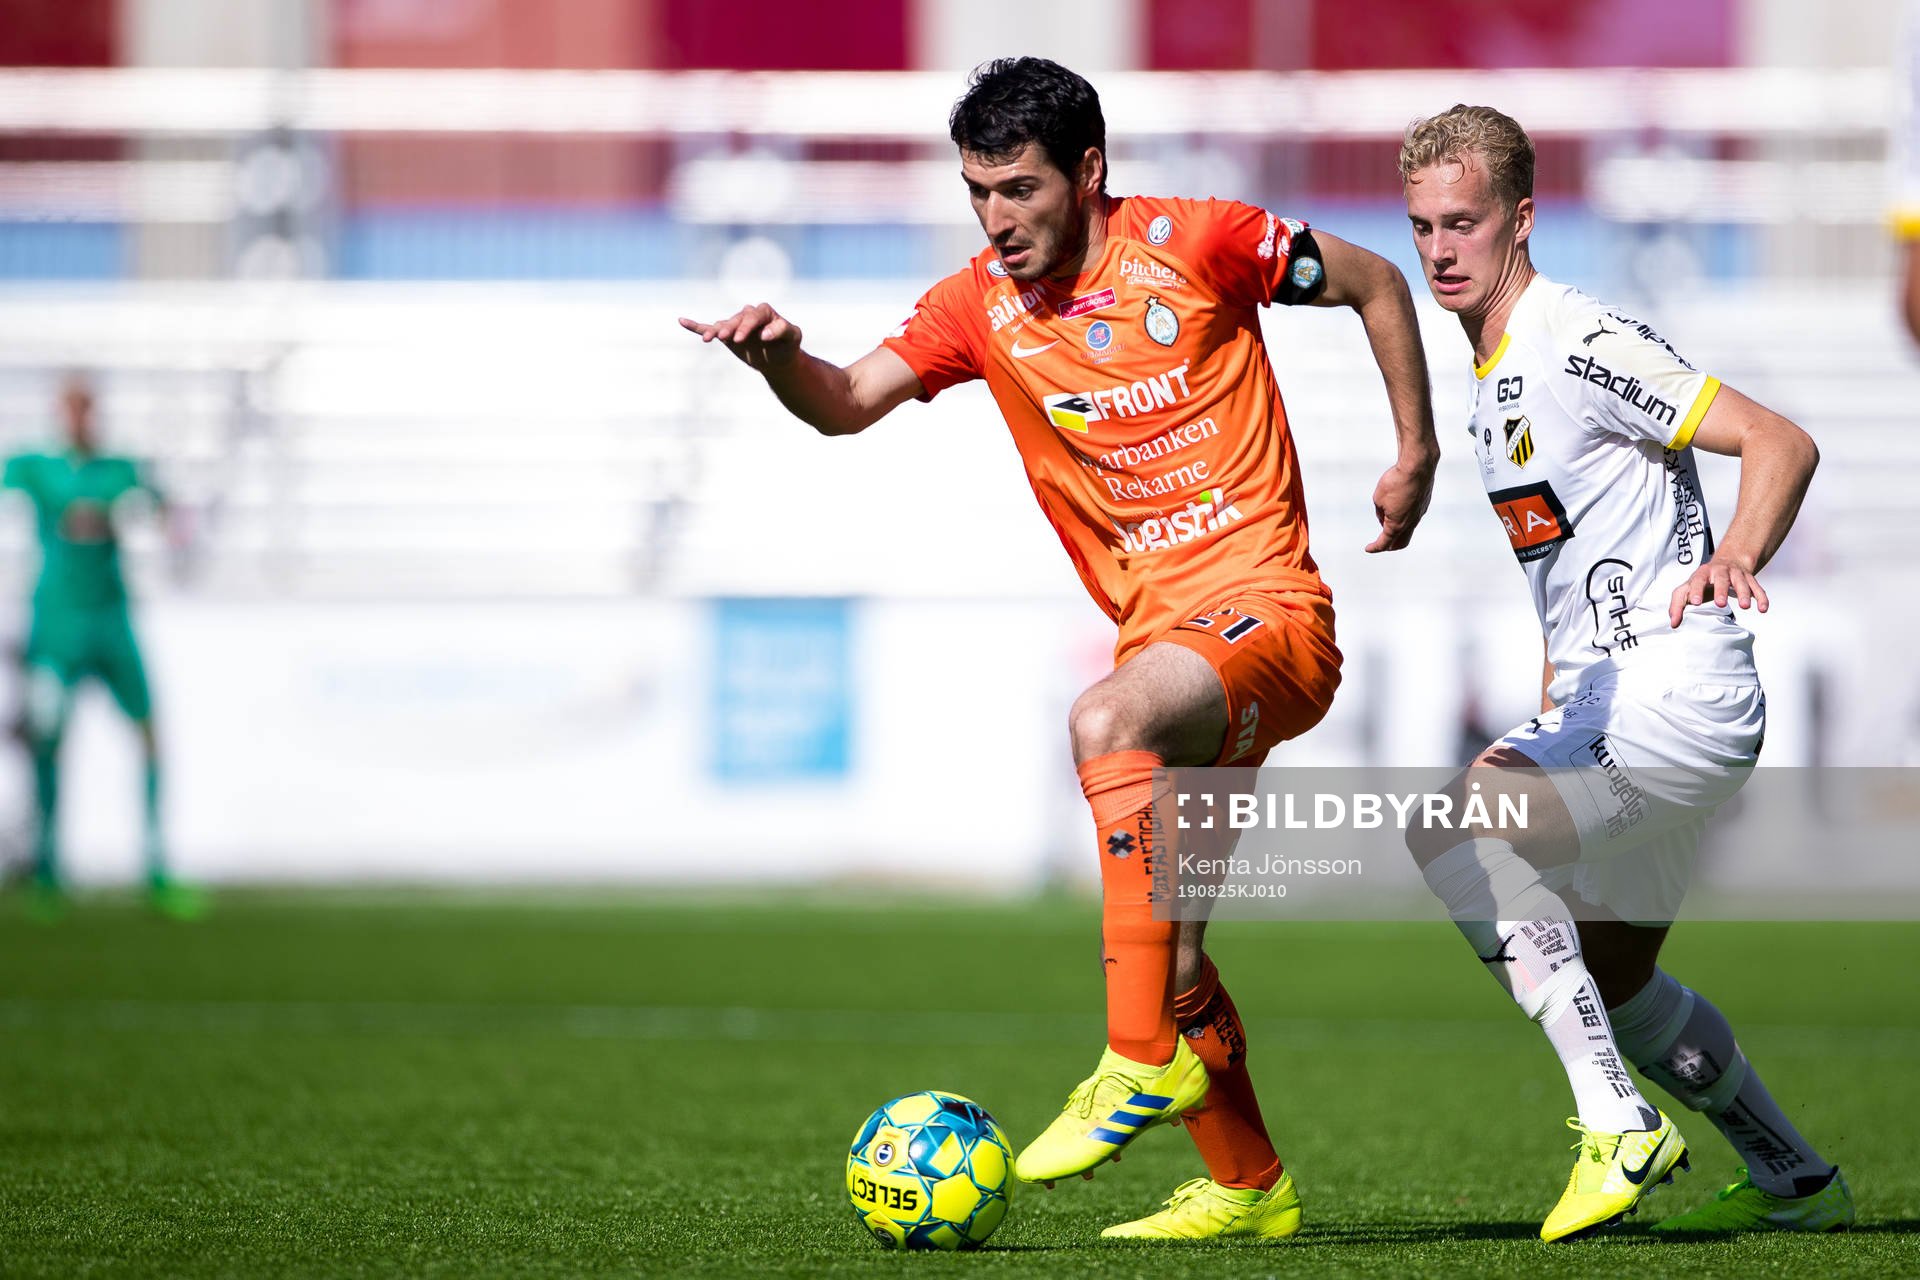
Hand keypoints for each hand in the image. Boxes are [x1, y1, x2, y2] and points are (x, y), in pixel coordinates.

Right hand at [678, 303, 802, 372]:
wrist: (778, 359)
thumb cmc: (788, 345)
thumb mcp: (793, 337)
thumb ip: (783, 330)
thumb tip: (764, 334)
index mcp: (764, 312)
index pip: (754, 316)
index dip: (748, 326)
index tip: (744, 338)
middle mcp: (747, 314)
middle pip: (736, 320)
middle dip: (730, 328)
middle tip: (725, 339)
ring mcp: (735, 324)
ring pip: (722, 325)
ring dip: (714, 331)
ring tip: (707, 339)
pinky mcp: (726, 334)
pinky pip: (709, 328)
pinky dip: (696, 325)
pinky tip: (681, 321)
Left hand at [1365, 456, 1435, 552]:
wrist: (1417, 466)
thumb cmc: (1396, 481)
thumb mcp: (1378, 498)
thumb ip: (1380, 511)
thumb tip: (1384, 517)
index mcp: (1397, 524)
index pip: (1385, 542)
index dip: (1375, 547)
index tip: (1368, 548)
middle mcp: (1411, 522)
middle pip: (1401, 542)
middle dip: (1390, 545)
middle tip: (1381, 543)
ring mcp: (1420, 513)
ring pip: (1409, 529)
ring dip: (1398, 530)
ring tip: (1386, 520)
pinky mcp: (1424, 503)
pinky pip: (1414, 516)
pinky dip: (1405, 518)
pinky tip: (1399, 507)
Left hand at [1668, 554, 1767, 626]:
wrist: (1727, 562)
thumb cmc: (1703, 581)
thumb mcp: (1687, 589)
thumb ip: (1677, 605)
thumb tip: (1673, 623)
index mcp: (1702, 574)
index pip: (1697, 581)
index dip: (1696, 590)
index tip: (1696, 602)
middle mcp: (1720, 571)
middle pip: (1721, 579)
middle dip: (1721, 591)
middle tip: (1720, 604)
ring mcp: (1736, 574)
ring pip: (1741, 582)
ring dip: (1744, 593)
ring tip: (1745, 606)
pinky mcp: (1749, 579)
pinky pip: (1757, 587)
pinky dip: (1761, 597)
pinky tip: (1763, 608)